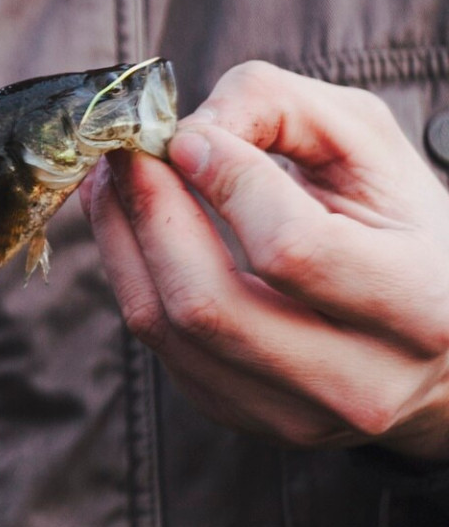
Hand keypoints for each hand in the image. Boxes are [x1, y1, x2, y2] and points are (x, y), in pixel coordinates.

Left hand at [80, 60, 448, 460]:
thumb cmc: (399, 224)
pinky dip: (129, 276)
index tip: (188, 136)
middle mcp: (365, 381)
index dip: (228, 184)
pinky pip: (159, 348)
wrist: (437, 341)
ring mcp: (299, 414)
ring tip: (110, 180)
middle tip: (124, 153)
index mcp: (424, 305)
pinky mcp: (245, 416)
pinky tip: (128, 227)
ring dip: (122, 240)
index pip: (295, 249)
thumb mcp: (370, 144)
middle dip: (150, 212)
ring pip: (169, 328)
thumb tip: (185, 134)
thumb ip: (281, 110)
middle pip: (210, 303)